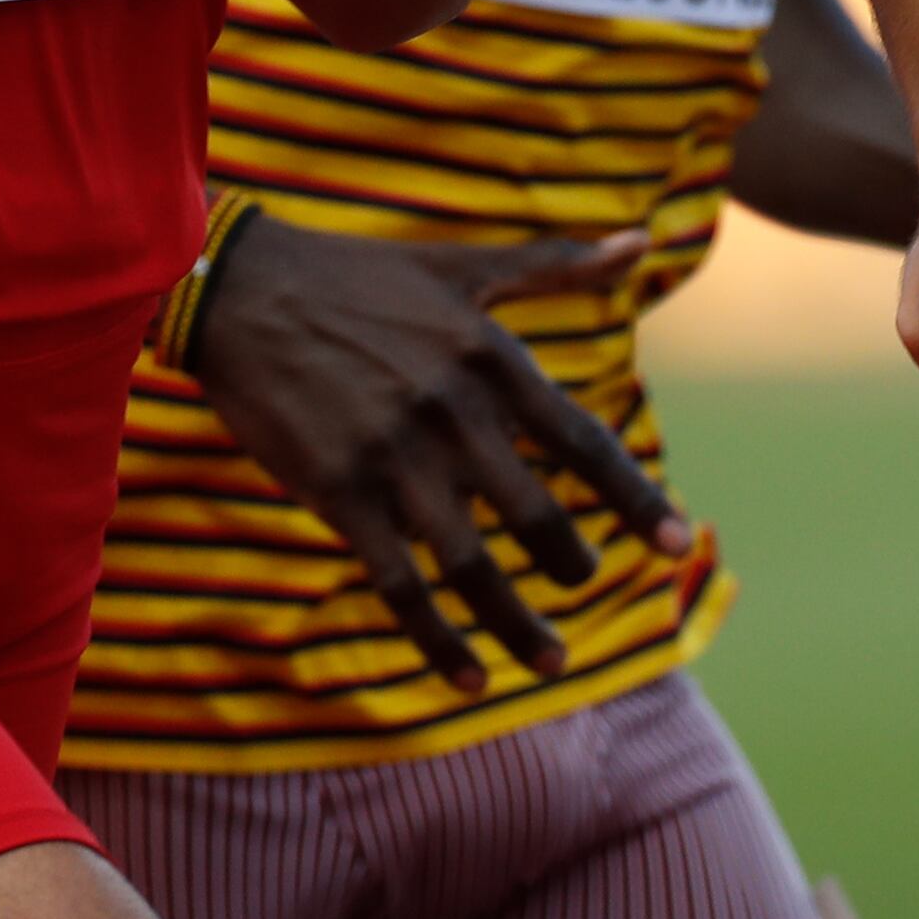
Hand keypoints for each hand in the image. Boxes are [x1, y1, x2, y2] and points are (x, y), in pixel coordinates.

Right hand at [186, 211, 689, 693]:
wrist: (239, 289)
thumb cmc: (357, 275)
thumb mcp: (461, 265)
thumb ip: (555, 263)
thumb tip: (641, 240)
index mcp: (488, 358)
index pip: (583, 444)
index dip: (635, 499)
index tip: (680, 544)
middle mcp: (452, 413)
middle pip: (536, 516)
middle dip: (569, 564)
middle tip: (581, 583)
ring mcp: (394, 459)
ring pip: (475, 566)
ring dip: (519, 623)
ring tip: (553, 659)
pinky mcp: (340, 493)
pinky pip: (402, 586)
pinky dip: (440, 641)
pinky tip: (470, 678)